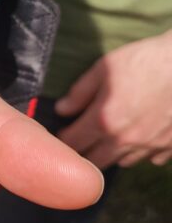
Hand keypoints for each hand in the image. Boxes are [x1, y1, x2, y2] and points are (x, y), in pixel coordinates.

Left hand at [55, 31, 171, 168]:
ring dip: (113, 153)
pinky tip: (140, 137)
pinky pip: (150, 159)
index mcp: (104, 120)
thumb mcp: (104, 68)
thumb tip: (62, 109)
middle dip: (84, 153)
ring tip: (111, 136)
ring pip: (123, 162)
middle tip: (83, 139)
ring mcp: (150, 145)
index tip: (64, 132)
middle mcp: (125, 139)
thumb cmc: (146, 60)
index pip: (72, 144)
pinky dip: (142, 152)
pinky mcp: (170, 145)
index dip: (64, 139)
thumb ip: (79, 92)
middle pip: (94, 162)